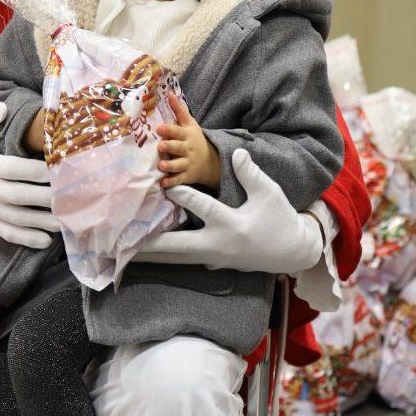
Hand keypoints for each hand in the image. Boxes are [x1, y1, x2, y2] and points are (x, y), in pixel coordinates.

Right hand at [0, 103, 59, 248]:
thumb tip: (4, 106)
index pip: (16, 169)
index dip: (37, 170)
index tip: (57, 170)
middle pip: (20, 196)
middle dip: (46, 198)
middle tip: (69, 197)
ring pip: (18, 218)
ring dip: (42, 221)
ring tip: (65, 221)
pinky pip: (9, 233)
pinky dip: (27, 239)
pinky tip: (46, 240)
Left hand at [137, 148, 324, 272]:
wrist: (291, 251)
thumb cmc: (280, 218)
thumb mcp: (270, 193)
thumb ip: (250, 174)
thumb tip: (236, 152)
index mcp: (233, 225)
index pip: (206, 209)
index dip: (186, 198)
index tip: (167, 189)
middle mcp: (219, 244)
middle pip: (180, 245)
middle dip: (153, 244)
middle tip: (127, 241)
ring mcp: (214, 257)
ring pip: (177, 257)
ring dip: (152, 254)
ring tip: (125, 251)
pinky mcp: (212, 262)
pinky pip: (184, 259)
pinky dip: (165, 255)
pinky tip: (146, 252)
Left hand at [156, 95, 220, 188]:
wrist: (210, 160)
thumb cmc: (194, 138)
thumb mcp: (190, 123)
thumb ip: (179, 109)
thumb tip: (169, 92)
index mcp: (186, 135)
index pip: (177, 131)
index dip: (169, 129)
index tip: (160, 128)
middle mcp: (187, 149)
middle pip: (177, 148)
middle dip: (169, 147)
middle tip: (160, 146)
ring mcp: (187, 163)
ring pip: (178, 165)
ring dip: (169, 166)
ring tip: (161, 166)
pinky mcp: (187, 175)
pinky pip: (179, 179)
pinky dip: (171, 182)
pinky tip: (163, 183)